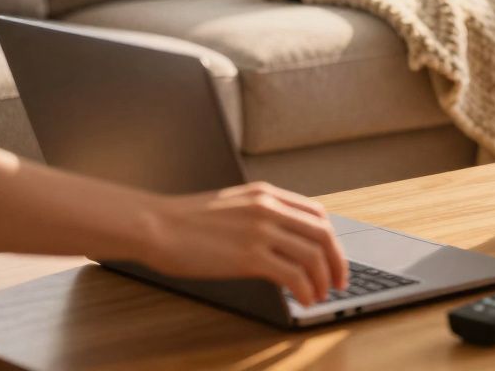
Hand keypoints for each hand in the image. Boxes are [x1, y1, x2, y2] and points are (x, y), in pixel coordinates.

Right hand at [140, 182, 347, 305]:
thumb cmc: (185, 222)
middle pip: (323, 234)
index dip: (330, 239)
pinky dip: (306, 290)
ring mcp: (261, 231)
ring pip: (313, 256)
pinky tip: (303, 300)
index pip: (317, 214)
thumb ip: (259, 215)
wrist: (155, 225)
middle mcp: (269, 208)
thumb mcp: (232, 206)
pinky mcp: (250, 256)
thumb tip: (280, 239)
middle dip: (336, 261)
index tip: (332, 258)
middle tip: (339, 281)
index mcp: (267, 195)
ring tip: (321, 295)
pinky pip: (294, 276)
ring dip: (323, 279)